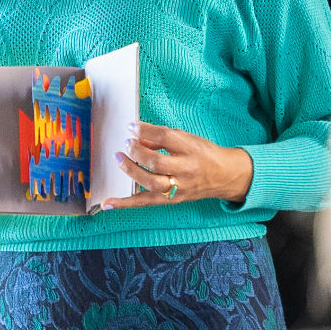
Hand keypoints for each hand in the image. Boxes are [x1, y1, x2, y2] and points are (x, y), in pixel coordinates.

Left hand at [105, 122, 253, 206]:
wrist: (223, 175)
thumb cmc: (202, 154)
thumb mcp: (187, 139)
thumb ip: (162, 138)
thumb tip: (136, 136)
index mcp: (190, 148)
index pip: (164, 138)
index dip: (145, 130)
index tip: (131, 126)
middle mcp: (185, 169)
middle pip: (156, 162)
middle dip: (136, 151)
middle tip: (126, 144)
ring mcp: (178, 187)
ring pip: (150, 182)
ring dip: (130, 170)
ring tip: (119, 159)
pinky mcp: (171, 200)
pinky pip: (144, 202)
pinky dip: (124, 203)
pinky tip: (107, 202)